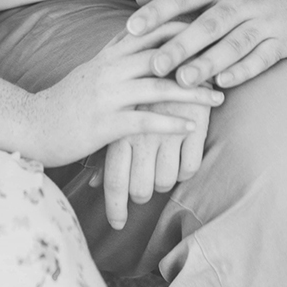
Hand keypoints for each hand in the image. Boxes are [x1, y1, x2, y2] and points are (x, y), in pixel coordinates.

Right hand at [21, 28, 223, 169]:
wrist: (33, 125)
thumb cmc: (66, 101)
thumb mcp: (91, 69)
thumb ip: (115, 51)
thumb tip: (136, 29)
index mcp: (108, 56)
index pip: (148, 31)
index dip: (180, 26)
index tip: (211, 26)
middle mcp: (108, 70)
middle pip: (159, 54)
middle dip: (196, 57)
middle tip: (227, 59)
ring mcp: (106, 96)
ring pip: (157, 87)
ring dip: (192, 93)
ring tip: (219, 98)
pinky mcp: (104, 123)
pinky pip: (143, 121)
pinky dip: (169, 123)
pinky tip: (191, 127)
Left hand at [100, 98, 209, 230]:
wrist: (174, 60)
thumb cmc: (140, 96)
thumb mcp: (119, 119)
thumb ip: (106, 153)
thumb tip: (93, 185)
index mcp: (118, 132)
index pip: (114, 181)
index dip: (115, 208)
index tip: (116, 225)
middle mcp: (140, 136)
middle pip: (140, 189)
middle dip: (140, 196)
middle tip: (141, 191)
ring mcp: (167, 134)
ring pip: (165, 182)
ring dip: (162, 181)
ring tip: (160, 164)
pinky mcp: (193, 129)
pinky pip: (189, 169)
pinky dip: (184, 169)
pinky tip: (179, 155)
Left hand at [126, 0, 286, 91]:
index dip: (157, 10)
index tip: (131, 27)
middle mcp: (243, 0)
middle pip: (208, 24)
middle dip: (180, 46)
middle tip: (153, 66)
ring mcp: (265, 21)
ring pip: (235, 45)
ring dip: (208, 64)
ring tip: (182, 81)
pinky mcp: (283, 40)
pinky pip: (262, 58)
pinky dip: (243, 71)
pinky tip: (221, 83)